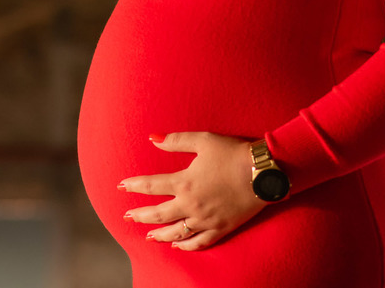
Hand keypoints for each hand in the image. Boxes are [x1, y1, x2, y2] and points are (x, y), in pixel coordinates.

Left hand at [118, 131, 268, 250]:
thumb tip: (152, 138)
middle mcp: (191, 204)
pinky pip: (200, 242)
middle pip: (158, 214)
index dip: (133, 186)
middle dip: (140, 216)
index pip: (151, 186)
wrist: (263, 172)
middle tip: (128, 217)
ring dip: (159, 235)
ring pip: (176, 232)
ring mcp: (206, 219)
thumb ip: (175, 141)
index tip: (121, 186)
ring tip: (149, 236)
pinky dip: (186, 246)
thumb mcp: (203, 140)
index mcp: (184, 182)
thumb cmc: (233, 153)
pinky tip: (178, 246)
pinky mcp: (221, 228)